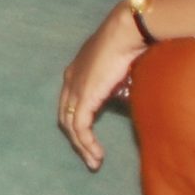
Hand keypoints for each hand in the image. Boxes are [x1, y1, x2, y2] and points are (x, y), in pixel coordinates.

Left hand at [57, 6, 148, 170]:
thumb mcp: (119, 68)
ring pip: (71, 126)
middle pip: (66, 118)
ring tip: (95, 162)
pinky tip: (97, 154)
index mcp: (75, 72)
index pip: (69, 104)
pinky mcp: (83, 97)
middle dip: (77, 140)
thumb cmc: (128, 44)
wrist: (126, 33)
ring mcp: (74, 88)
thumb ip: (116, 83)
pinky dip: (87, 143)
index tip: (90, 139)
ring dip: (83, 147)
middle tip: (90, 158)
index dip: (77, 123)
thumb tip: (125, 96)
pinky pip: (80, 126)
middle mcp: (70, 80)